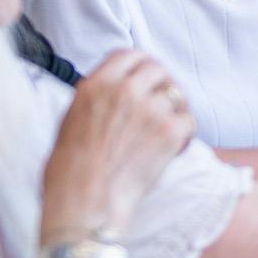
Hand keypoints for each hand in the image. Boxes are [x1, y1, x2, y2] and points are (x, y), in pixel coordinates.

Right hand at [41, 50, 195, 238]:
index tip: (146, 78)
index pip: (130, 54)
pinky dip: (185, 135)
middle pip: (159, 69)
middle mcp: (124, 90)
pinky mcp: (169, 131)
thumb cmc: (69, 172)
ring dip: (175, 111)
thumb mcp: (70, 121)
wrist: (85, 203)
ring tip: (167, 131)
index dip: (141, 66)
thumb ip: (95, 99)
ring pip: (177, 95)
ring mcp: (150, 108)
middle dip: (163, 84)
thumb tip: (114, 92)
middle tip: (163, 104)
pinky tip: (173, 149)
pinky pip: (189, 121)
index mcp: (96, 84)